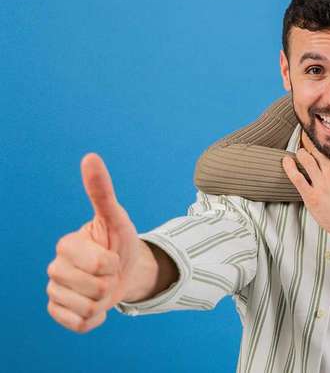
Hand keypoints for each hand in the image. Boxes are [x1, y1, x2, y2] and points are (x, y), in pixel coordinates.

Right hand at [46, 153, 144, 332]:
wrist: (123, 269)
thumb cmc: (118, 242)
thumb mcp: (116, 217)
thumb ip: (102, 191)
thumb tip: (90, 157)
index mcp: (66, 245)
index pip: (98, 265)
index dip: (113, 264)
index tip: (112, 255)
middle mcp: (55, 268)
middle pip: (93, 290)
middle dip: (110, 284)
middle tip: (109, 273)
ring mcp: (54, 291)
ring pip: (86, 309)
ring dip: (104, 302)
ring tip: (103, 287)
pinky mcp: (58, 312)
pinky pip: (78, 325)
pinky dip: (95, 320)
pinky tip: (97, 307)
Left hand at [282, 141, 329, 246]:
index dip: (326, 140)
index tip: (322, 137)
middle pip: (316, 151)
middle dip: (312, 144)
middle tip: (309, 142)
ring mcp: (320, 186)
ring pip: (305, 160)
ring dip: (301, 153)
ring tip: (300, 152)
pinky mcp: (311, 198)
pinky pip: (297, 178)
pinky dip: (290, 167)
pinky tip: (286, 161)